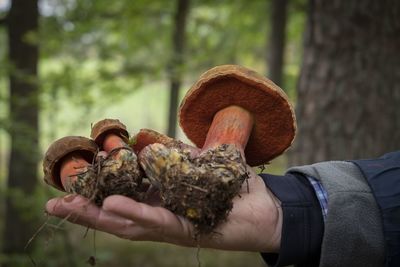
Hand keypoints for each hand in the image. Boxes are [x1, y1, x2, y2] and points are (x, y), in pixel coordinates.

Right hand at [45, 167, 281, 252]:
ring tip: (67, 206)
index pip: (121, 199)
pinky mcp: (187, 231)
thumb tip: (147, 142)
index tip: (69, 183)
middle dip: (84, 210)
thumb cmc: (232, 187)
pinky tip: (111, 206)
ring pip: (128, 224)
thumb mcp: (198, 165)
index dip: (95, 193)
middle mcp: (161, 217)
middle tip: (53, 203)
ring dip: (97, 216)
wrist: (266, 208)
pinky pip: (158, 221)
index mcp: (160, 202)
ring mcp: (172, 227)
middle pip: (116, 217)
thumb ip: (174, 156)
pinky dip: (135, 212)